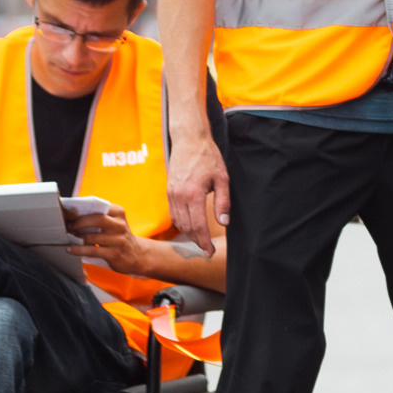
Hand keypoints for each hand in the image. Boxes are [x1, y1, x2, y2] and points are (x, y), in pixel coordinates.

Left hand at [67, 201, 150, 273]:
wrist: (137, 255)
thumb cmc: (118, 237)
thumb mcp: (114, 223)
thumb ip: (99, 216)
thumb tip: (73, 215)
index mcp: (119, 212)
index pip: (99, 206)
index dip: (82, 209)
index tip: (70, 213)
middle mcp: (120, 225)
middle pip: (97, 219)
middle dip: (79, 222)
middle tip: (68, 226)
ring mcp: (118, 240)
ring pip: (92, 237)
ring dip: (76, 238)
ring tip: (67, 237)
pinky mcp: (115, 254)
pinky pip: (92, 250)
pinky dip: (78, 250)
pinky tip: (70, 249)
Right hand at [167, 130, 229, 253]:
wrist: (189, 140)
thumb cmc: (208, 157)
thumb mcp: (222, 178)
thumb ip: (223, 202)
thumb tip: (224, 222)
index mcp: (193, 193)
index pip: (198, 225)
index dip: (204, 242)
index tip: (210, 252)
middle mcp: (179, 196)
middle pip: (187, 227)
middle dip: (197, 241)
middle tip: (207, 250)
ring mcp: (171, 194)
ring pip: (178, 222)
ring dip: (189, 234)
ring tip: (201, 240)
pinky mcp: (169, 192)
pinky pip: (173, 214)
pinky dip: (181, 224)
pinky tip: (190, 227)